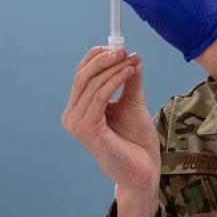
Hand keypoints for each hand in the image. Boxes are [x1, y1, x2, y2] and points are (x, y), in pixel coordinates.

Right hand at [61, 47, 160, 216]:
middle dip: (105, 59)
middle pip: (82, 76)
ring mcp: (76, 123)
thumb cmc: (136, 141)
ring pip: (91, 84)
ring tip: (133, 62)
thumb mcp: (134, 103)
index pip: (82, 74)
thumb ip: (130, 80)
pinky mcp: (86, 130)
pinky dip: (115, 81)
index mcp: (80, 108)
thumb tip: (132, 55)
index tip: (120, 47)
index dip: (97, 57)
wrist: (143, 169)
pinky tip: (130, 73)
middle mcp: (73, 115)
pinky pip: (99, 97)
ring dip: (114, 68)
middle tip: (126, 51)